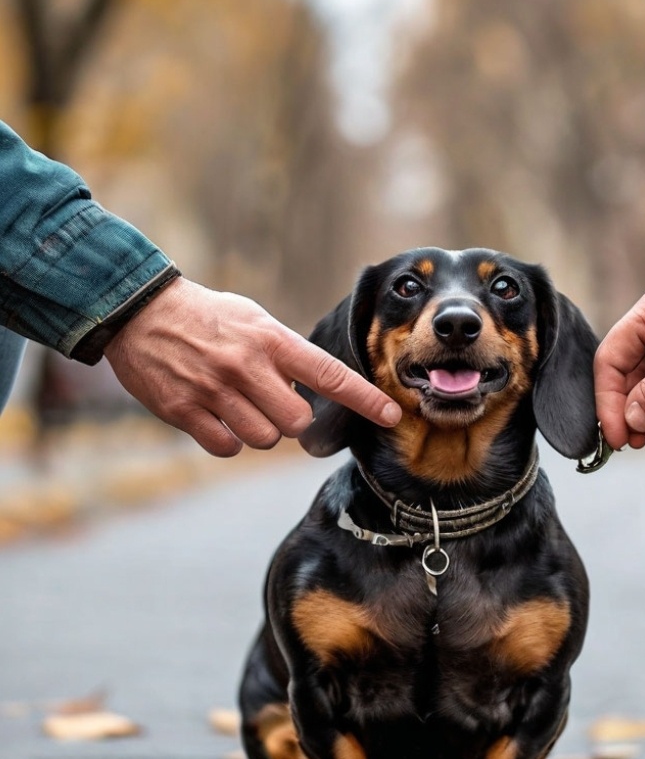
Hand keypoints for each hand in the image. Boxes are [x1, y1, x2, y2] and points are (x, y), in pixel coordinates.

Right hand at [103, 278, 400, 456]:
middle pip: (296, 423)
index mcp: (271, 340)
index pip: (329, 374)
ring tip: (237, 403)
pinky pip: (227, 447)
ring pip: (262, 439)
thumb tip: (316, 390)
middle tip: (269, 400)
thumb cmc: (209, 317)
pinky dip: (227, 440)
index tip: (391, 414)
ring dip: (257, 430)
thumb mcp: (255, 320)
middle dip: (290, 420)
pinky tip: (215, 415)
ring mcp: (214, 390)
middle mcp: (247, 366)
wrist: (140, 311)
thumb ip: (286, 354)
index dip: (364, 399)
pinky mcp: (184, 411)